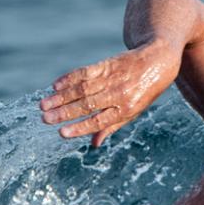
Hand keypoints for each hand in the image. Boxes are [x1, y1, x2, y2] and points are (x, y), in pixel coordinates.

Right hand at [39, 43, 176, 146]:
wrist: (158, 60)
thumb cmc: (145, 91)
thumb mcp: (134, 111)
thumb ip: (112, 126)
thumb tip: (93, 144)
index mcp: (126, 108)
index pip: (100, 121)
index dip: (80, 128)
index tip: (62, 133)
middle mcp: (119, 93)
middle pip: (88, 104)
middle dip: (64, 112)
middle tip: (45, 119)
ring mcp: (112, 77)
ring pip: (83, 88)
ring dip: (61, 97)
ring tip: (44, 104)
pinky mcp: (107, 64)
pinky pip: (86, 71)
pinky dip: (70, 77)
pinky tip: (56, 85)